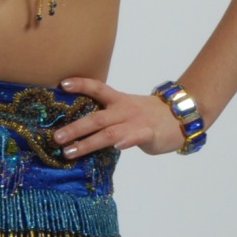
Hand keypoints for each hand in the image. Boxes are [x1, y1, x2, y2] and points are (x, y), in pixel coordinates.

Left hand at [53, 77, 186, 158]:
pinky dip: (126, 141)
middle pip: (96, 118)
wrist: (180, 117)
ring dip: (88, 142)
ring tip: (70, 151)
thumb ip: (107, 115)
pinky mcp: (149, 134)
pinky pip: (136, 137)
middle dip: (74, 128)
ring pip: (109, 132)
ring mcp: (136, 122)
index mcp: (118, 100)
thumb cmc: (147, 115)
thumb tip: (78, 125)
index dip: (81, 85)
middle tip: (56, 137)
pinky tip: (117, 146)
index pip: (97, 89)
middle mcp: (124, 110)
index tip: (62, 84)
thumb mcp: (126, 108)